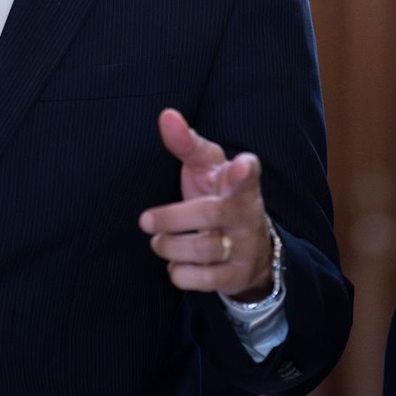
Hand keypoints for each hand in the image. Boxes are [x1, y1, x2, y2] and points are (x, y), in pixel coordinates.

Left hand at [138, 108, 273, 300]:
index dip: (244, 171)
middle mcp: (247, 213)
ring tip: (158, 240)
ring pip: (202, 250)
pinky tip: (174, 262)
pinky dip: (179, 272)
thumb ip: (186, 143)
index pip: (248, 174)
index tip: (242, 165)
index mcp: (241, 183)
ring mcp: (245, 246)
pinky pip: (204, 280)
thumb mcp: (205, 167)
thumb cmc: (217, 194)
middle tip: (145, 220)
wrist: (250, 246)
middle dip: (171, 219)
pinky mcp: (237, 275)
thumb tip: (166, 115)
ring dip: (169, 246)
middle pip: (208, 215)